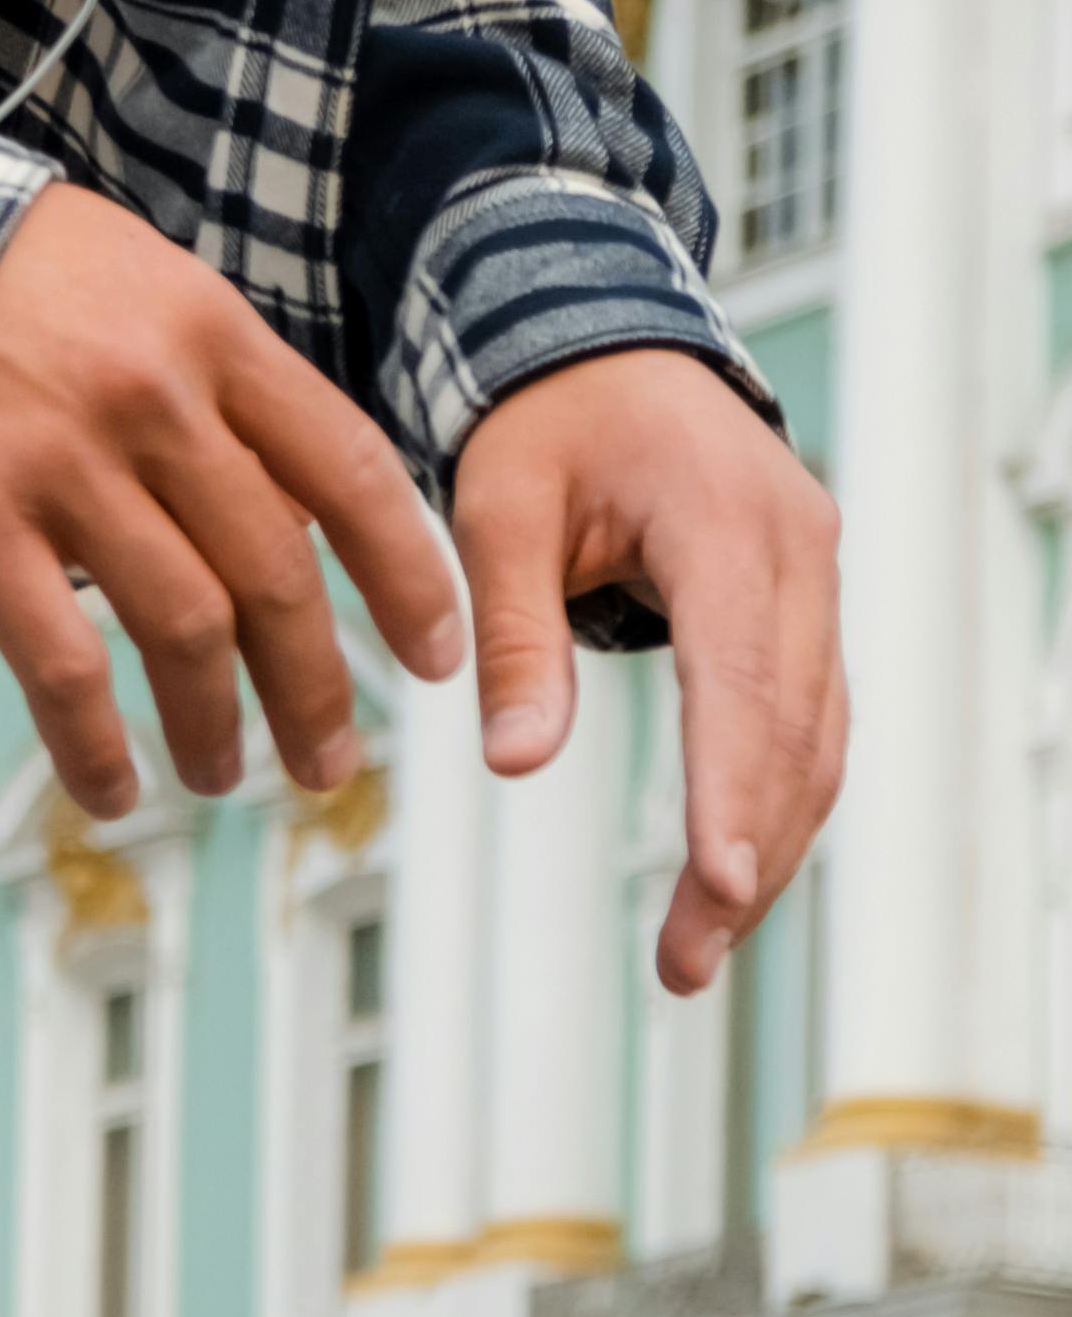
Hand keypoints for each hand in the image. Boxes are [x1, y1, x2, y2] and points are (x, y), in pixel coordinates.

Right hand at [0, 186, 466, 819]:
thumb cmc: (32, 290)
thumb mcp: (163, 303)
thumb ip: (236, 403)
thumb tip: (310, 525)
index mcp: (218, 342)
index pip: (347, 473)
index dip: (404, 576)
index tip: (435, 655)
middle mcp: (155, 405)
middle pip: (272, 573)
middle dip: (315, 687)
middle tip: (330, 762)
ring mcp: (63, 466)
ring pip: (179, 628)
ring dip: (214, 725)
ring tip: (226, 776)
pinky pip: (56, 663)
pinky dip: (94, 744)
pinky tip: (114, 792)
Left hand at [455, 353, 845, 995]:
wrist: (609, 353)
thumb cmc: (548, 424)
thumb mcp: (500, 513)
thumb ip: (515, 635)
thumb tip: (517, 761)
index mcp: (726, 519)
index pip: (742, 675)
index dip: (733, 789)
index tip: (723, 885)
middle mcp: (798, 551)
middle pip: (792, 729)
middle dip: (746, 855)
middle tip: (686, 963)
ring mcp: (814, 581)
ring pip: (815, 739)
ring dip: (768, 848)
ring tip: (698, 952)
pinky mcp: (803, 611)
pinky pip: (806, 721)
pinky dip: (773, 803)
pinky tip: (731, 879)